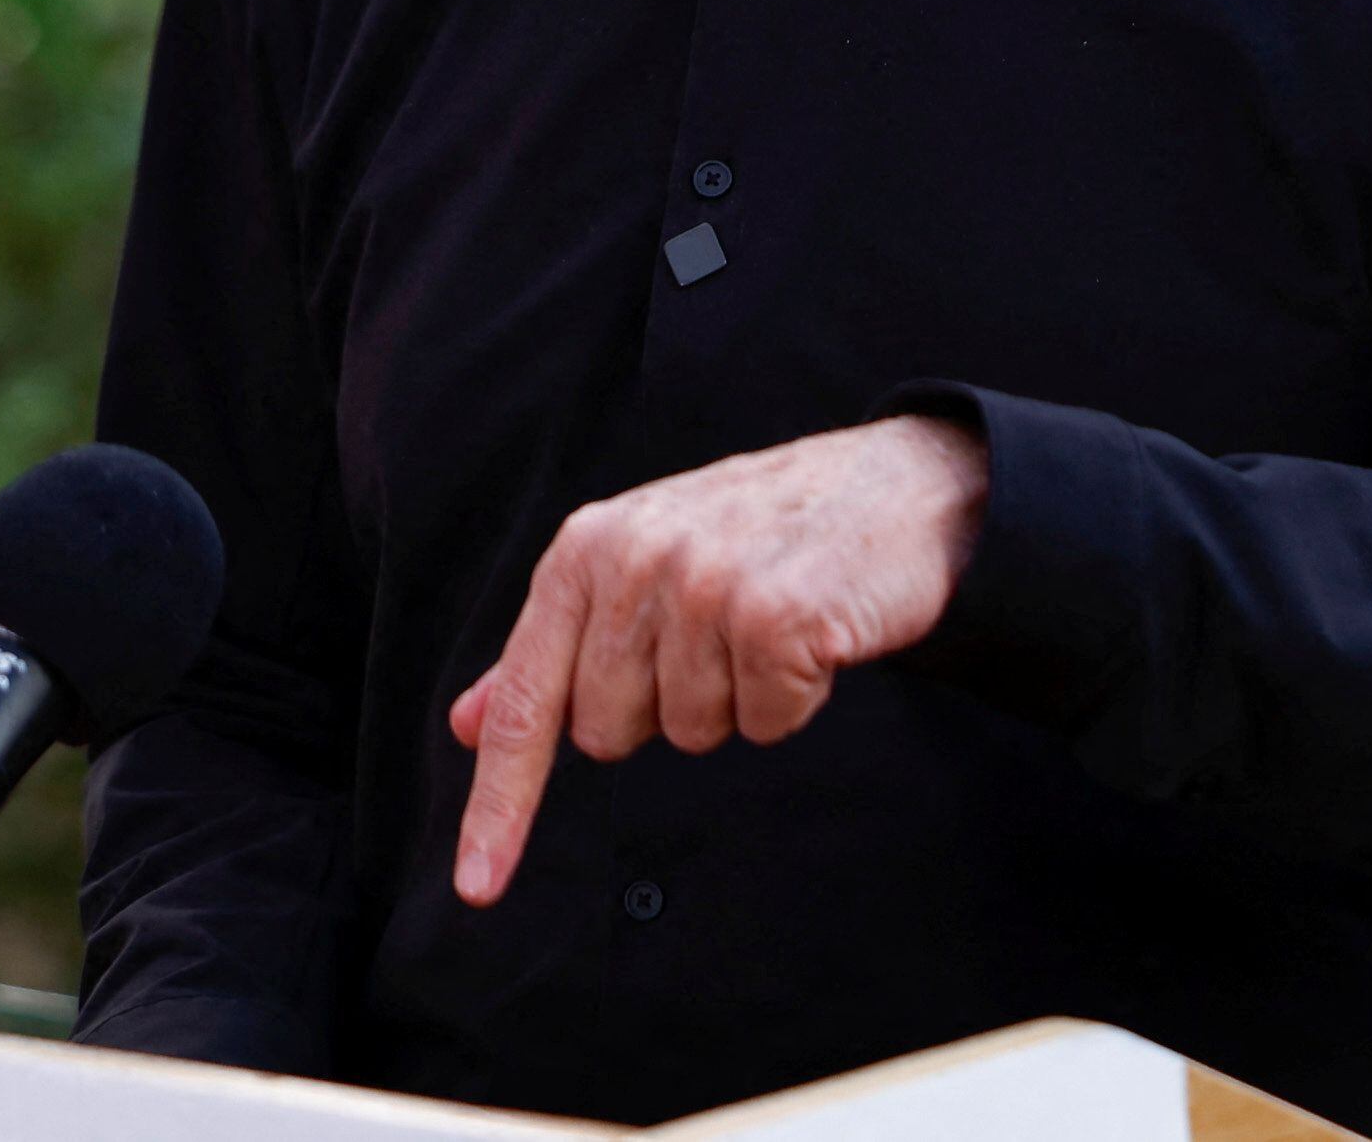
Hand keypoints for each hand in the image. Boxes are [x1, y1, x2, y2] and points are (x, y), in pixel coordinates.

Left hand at [442, 411, 988, 904]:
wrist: (904, 483)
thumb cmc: (762, 533)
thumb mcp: (640, 567)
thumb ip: (555, 648)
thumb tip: (467, 722)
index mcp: (586, 548)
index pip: (525, 702)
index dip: (498, 804)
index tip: (476, 887)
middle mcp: (633, 558)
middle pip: (608, 733)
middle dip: (665, 709)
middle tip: (718, 636)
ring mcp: (705, 583)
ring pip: (692, 732)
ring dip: (738, 698)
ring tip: (770, 624)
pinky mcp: (777, 613)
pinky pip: (767, 723)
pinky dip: (797, 697)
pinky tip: (815, 634)